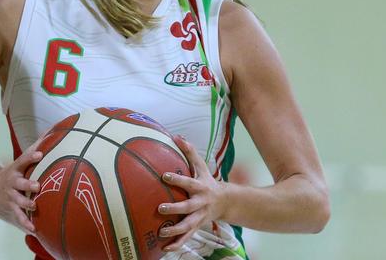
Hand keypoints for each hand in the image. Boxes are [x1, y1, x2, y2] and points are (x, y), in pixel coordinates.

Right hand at [0, 134, 45, 233]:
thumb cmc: (13, 171)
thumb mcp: (20, 160)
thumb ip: (34, 148)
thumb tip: (51, 132)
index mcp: (16, 170)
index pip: (23, 160)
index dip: (31, 157)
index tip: (40, 154)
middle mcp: (13, 183)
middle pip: (20, 184)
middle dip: (28, 185)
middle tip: (38, 186)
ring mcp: (11, 197)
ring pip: (18, 202)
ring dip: (26, 205)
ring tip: (34, 206)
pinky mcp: (11, 208)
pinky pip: (19, 217)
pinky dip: (26, 224)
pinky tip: (35, 230)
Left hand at [158, 136, 225, 252]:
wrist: (225, 202)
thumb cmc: (208, 181)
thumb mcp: (202, 166)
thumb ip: (190, 152)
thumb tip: (177, 136)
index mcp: (201, 187)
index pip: (188, 182)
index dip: (177, 179)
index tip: (164, 175)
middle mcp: (200, 203)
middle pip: (188, 207)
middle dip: (175, 209)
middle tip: (160, 208)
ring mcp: (199, 217)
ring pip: (188, 226)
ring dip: (175, 230)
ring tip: (161, 232)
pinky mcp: (197, 227)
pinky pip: (187, 238)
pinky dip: (177, 244)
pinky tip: (164, 249)